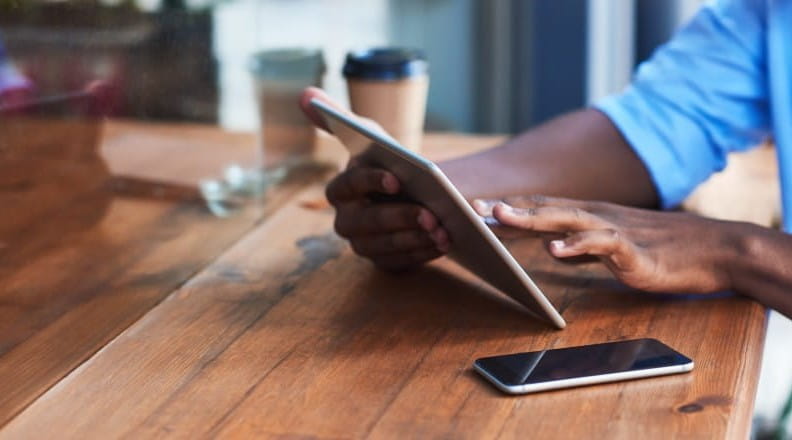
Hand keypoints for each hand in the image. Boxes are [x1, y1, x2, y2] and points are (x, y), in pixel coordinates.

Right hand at [299, 87, 449, 270]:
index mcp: (339, 190)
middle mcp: (346, 221)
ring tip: (444, 231)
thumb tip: (305, 95)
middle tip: (432, 215)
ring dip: (415, 240)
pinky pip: (400, 263)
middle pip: (367, 223)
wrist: (411, 192)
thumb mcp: (369, 135)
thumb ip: (338, 116)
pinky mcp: (384, 261)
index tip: (397, 179)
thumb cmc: (387, 161)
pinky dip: (422, 254)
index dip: (370, 182)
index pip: (347, 186)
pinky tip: (444, 244)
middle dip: (400, 218)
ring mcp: (364, 245)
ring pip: (385, 246)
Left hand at [474, 195, 740, 293]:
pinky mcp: (633, 250)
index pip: (541, 207)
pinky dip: (577, 245)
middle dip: (507, 207)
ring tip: (500, 218)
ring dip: (531, 217)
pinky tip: (555, 248)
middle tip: (471, 208)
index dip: (508, 206)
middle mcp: (596, 216)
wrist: (713, 250)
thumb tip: (549, 244)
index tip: (473, 207)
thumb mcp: (611, 245)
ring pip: (566, 218)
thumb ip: (580, 244)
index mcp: (589, 216)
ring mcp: (614, 230)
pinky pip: (601, 244)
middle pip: (544, 207)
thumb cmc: (660, 249)